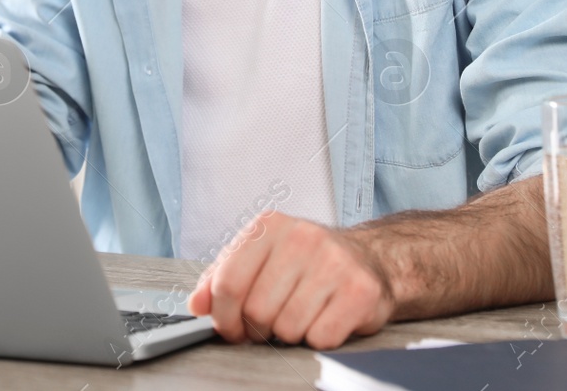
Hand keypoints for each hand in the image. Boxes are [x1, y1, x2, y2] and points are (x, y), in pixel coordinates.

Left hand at [187, 211, 395, 349]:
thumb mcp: (260, 259)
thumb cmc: (306, 264)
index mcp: (269, 226)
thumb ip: (221, 279)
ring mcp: (334, 262)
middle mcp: (302, 237)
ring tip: (302, 314)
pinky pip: (321, 338)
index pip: (227, 282)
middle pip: (256, 310)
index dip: (223, 317)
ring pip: (288, 328)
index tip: (231, 328)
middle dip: (260, 328)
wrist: (369, 260)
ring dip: (291, 334)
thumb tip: (197, 304)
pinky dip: (319, 339)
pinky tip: (326, 318)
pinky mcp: (360, 290)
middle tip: (272, 322)